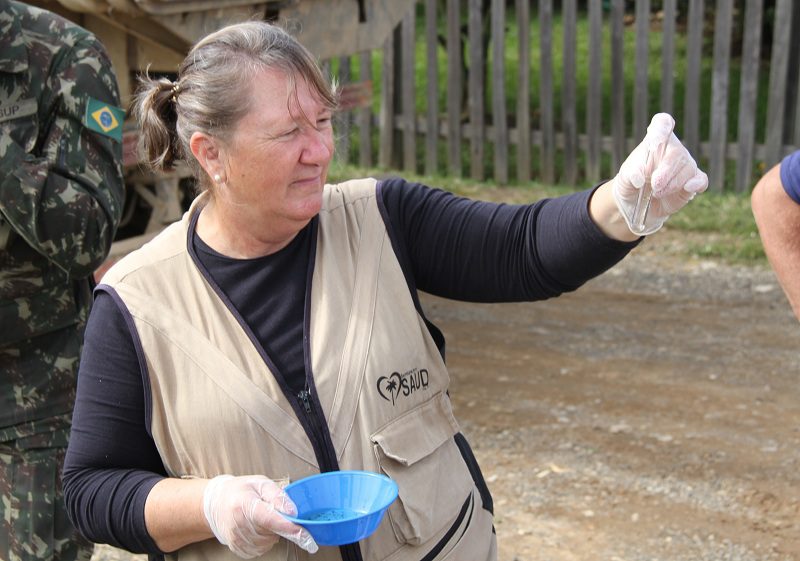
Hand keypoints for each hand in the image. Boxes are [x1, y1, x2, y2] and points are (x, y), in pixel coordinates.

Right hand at [203, 475, 317, 557]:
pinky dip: (264, 541)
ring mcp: (236, 538)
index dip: (288, 527)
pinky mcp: (237, 548)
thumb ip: (278, 495)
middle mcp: (238, 524)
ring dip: (271, 533)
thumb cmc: (240, 491)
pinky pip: (260, 550)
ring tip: (261, 519)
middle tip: (270, 511)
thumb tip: (293, 511)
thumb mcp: (260, 483)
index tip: (304, 534)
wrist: (216, 503)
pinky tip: (257, 529)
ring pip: (267, 543)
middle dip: (279, 524)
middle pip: (271, 532)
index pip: (269, 519)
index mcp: (244, 504)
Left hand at [613, 113, 707, 234]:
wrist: (635, 203)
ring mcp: (684, 165)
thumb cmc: (630, 184)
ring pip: (687, 169)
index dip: (662, 127)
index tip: (655, 138)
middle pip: (676, 152)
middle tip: (655, 185)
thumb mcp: (624, 178)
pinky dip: (697, 183)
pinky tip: (688, 188)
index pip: (662, 123)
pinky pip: (701, 179)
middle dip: (666, 170)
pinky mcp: (692, 181)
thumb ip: (630, 175)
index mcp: (654, 141)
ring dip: (672, 183)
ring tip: (657, 193)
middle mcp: (672, 150)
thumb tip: (639, 179)